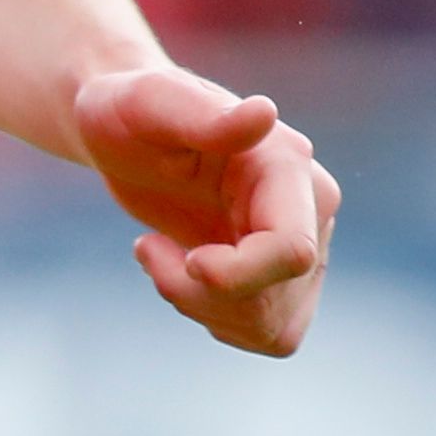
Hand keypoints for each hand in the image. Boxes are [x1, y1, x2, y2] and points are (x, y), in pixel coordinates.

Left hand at [75, 63, 335, 356]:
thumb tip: (262, 113)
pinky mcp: (285, 278)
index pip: (292, 252)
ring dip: (201, 308)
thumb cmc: (128, 110)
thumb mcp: (148, 102)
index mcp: (287, 165)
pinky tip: (181, 274)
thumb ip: (203, 114)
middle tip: (147, 249)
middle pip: (274, 298)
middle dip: (198, 293)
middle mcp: (312, 206)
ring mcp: (305, 245)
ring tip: (159, 257)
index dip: (234, 276)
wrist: (123, 134)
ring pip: (272, 327)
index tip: (182, 258)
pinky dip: (215, 318)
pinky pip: (268, 333)